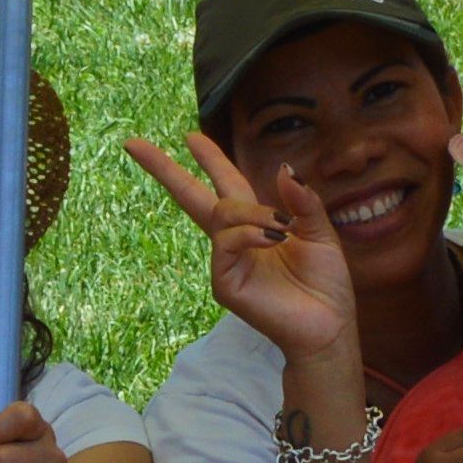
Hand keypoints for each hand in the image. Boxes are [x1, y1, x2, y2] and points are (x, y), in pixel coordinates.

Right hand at [122, 133, 353, 364]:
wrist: (329, 325)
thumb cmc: (324, 284)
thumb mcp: (320, 232)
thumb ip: (302, 201)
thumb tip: (284, 167)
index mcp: (256, 224)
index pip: (226, 185)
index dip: (210, 160)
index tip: (190, 137)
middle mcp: (234, 240)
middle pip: (192, 197)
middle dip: (164, 169)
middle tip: (133, 144)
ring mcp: (226, 262)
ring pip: (222, 216)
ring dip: (253, 213)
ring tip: (283, 229)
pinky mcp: (224, 283)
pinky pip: (227, 244)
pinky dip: (251, 234)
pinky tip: (274, 239)